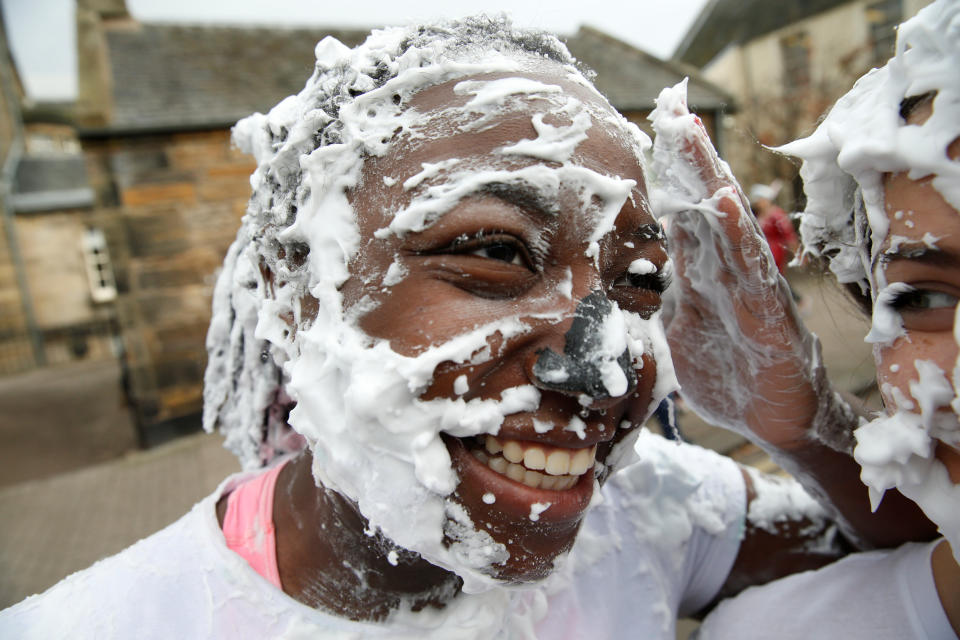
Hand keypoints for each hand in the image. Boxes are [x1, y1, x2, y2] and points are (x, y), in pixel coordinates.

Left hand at [648, 81, 853, 453]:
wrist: (775, 421)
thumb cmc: (731, 375)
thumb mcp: (680, 336)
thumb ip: (661, 303)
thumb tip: (626, 286)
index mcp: (703, 277)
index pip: (683, 217)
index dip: (667, 179)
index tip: (649, 135)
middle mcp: (726, 272)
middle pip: (705, 205)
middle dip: (689, 159)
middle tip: (671, 109)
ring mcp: (750, 288)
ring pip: (727, 223)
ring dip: (709, 177)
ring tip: (693, 134)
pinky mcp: (769, 314)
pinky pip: (752, 268)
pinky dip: (738, 234)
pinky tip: (725, 200)